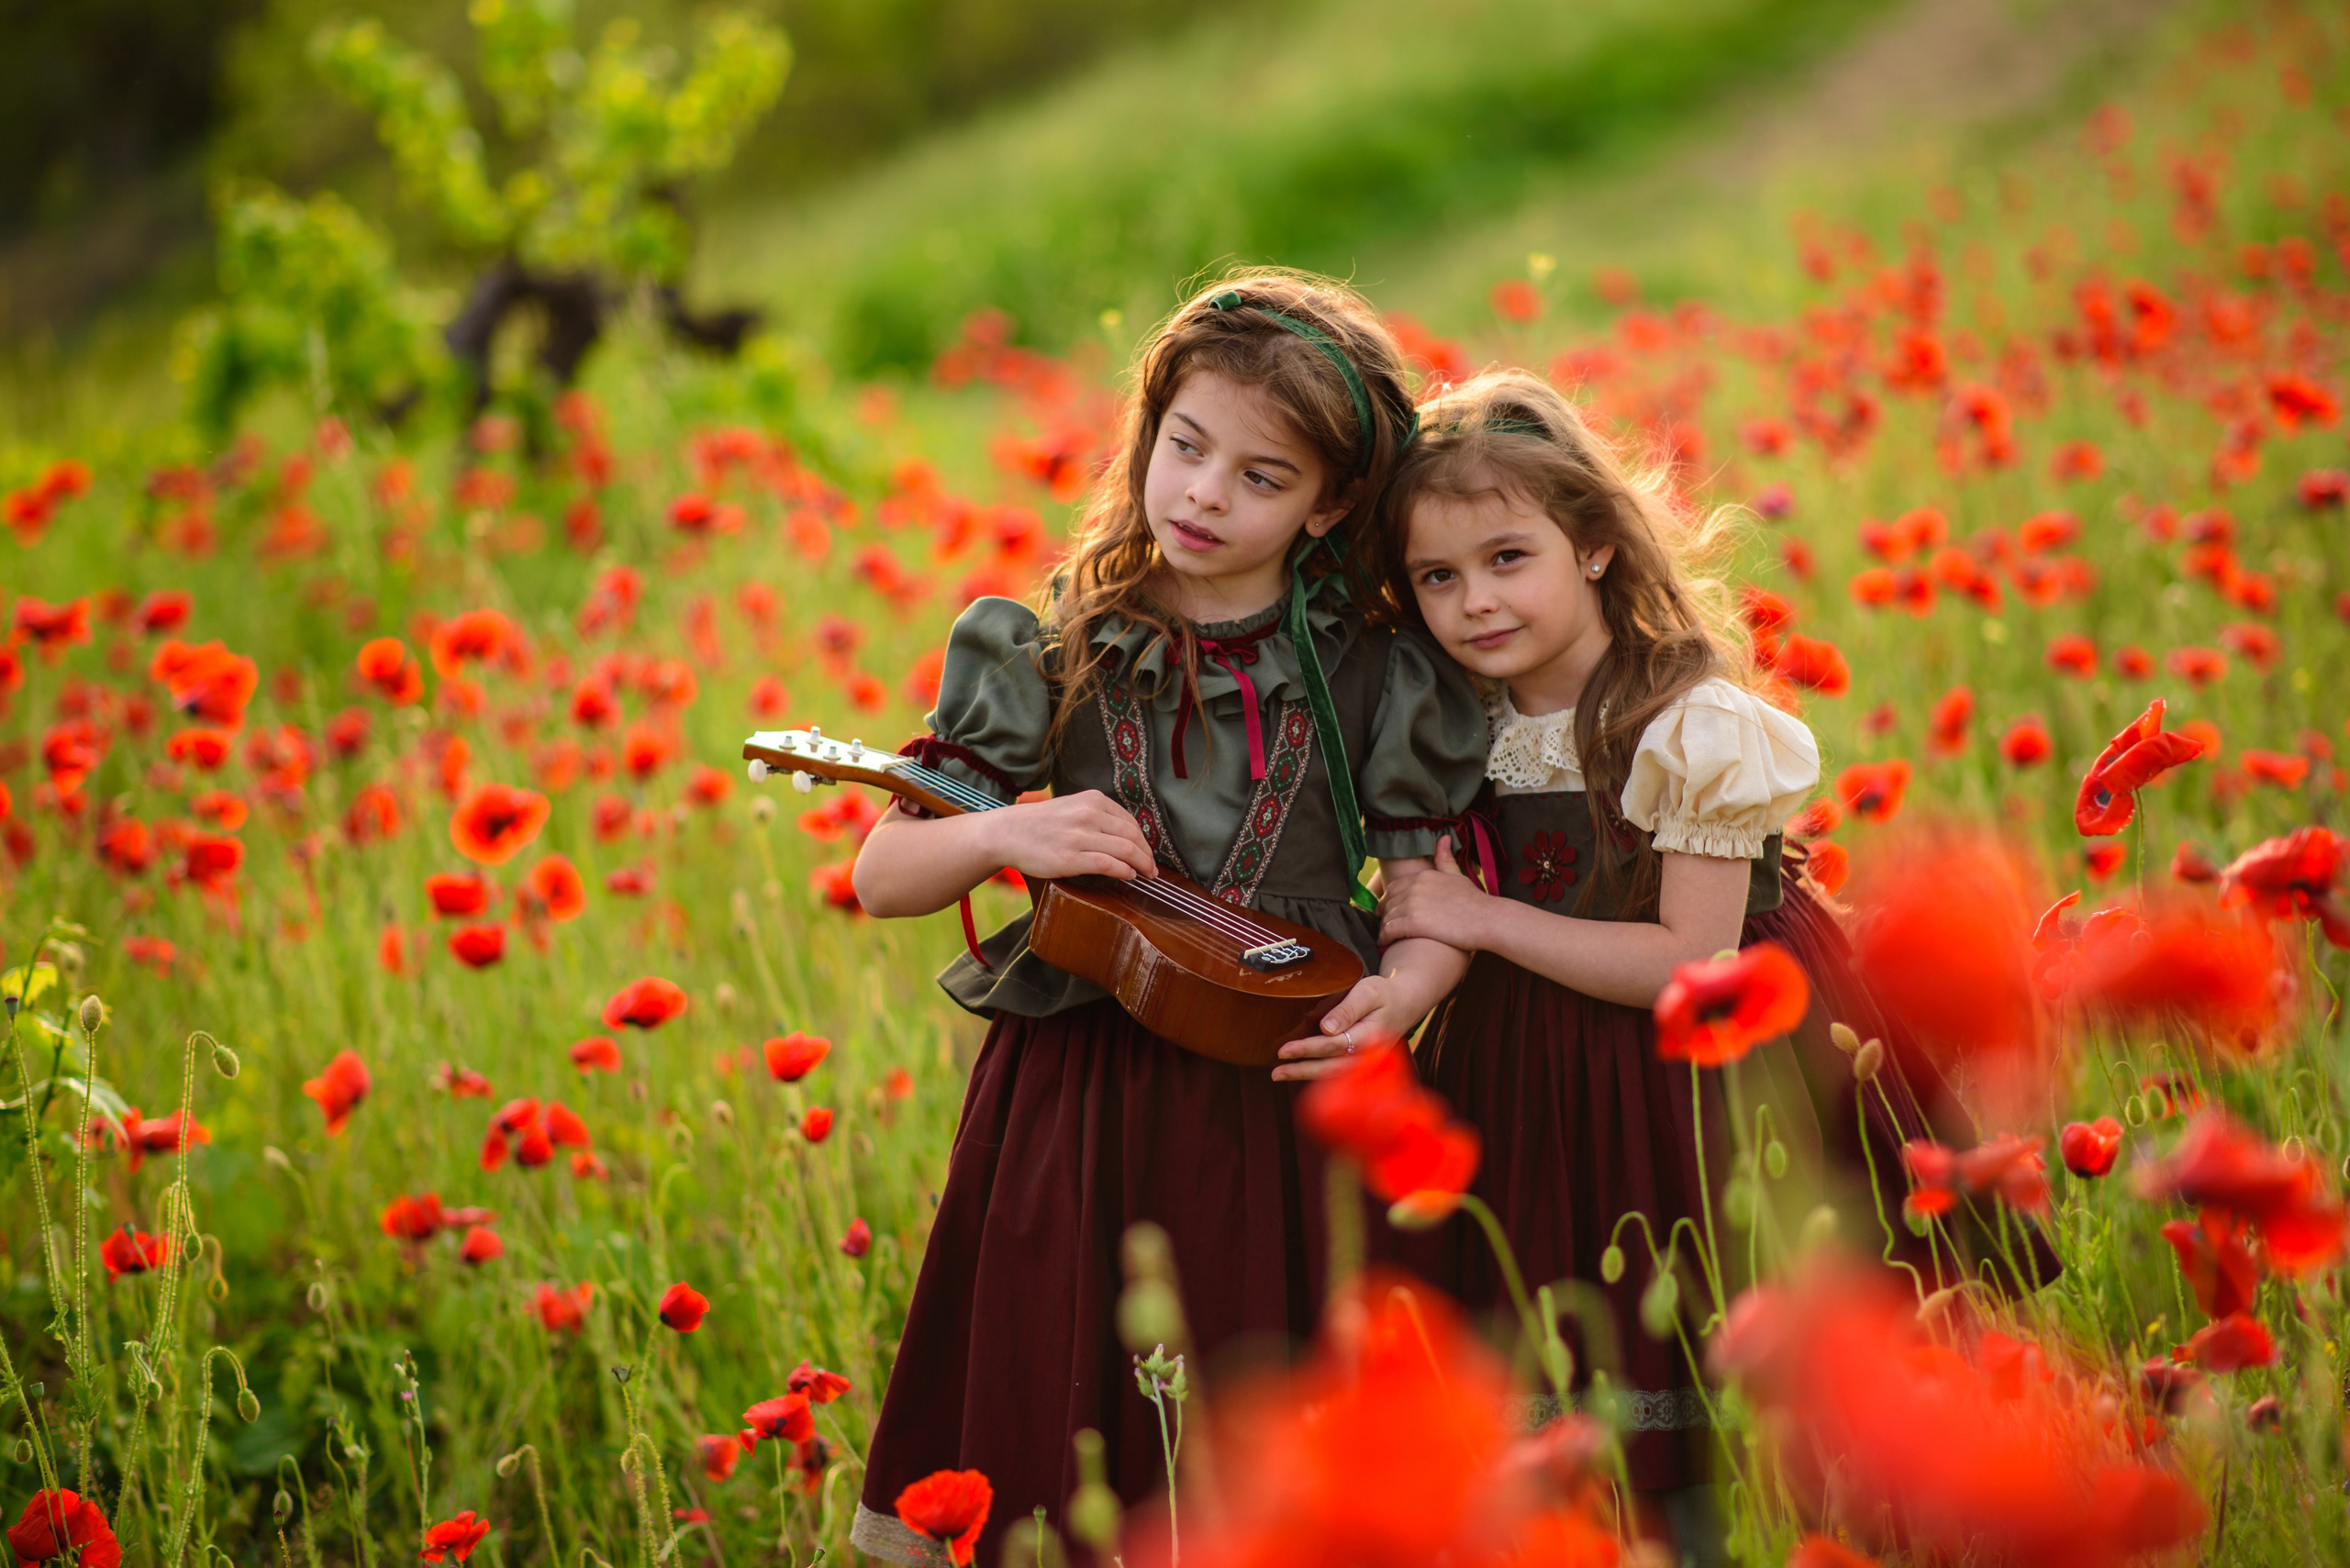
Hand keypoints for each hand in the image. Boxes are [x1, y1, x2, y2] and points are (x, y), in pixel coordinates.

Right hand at [987, 790, 1158, 881]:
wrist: (1007, 833)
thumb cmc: (1040, 824)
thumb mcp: (1072, 807)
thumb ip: (1097, 816)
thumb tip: (1128, 836)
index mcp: (1092, 800)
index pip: (1130, 822)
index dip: (1144, 840)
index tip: (1147, 853)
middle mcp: (1089, 814)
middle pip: (1133, 836)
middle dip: (1147, 855)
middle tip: (1152, 869)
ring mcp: (1080, 836)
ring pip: (1125, 850)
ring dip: (1141, 865)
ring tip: (1145, 875)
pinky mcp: (1071, 858)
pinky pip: (1109, 865)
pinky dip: (1125, 872)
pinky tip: (1129, 877)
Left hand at [1272, 975, 1415, 1080]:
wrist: (1406, 1003)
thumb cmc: (1384, 994)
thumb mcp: (1368, 991)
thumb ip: (1348, 1009)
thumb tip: (1326, 1028)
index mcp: (1371, 1035)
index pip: (1335, 1046)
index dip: (1308, 1049)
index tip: (1284, 1051)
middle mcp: (1369, 1055)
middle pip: (1332, 1067)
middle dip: (1302, 1070)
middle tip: (1275, 1072)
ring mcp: (1366, 1062)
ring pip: (1333, 1073)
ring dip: (1306, 1075)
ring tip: (1279, 1075)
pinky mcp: (1362, 1062)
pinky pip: (1337, 1072)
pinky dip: (1317, 1074)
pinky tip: (1299, 1073)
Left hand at [1377, 835, 1493, 949]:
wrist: (1488, 920)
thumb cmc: (1476, 902)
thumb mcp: (1458, 876)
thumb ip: (1446, 860)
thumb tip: (1443, 838)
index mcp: (1423, 876)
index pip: (1394, 887)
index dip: (1387, 899)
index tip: (1384, 909)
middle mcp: (1415, 887)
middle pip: (1389, 902)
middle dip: (1384, 914)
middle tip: (1382, 925)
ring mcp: (1413, 904)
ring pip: (1387, 917)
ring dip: (1383, 928)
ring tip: (1384, 937)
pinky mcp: (1413, 922)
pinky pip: (1389, 930)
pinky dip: (1384, 937)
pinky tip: (1385, 943)